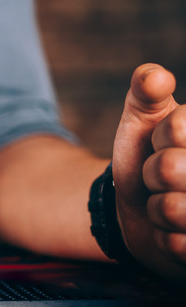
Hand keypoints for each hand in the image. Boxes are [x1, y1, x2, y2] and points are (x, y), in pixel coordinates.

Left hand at [112, 63, 185, 279]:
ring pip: (173, 208)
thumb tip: (154, 76)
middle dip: (155, 172)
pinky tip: (174, 233)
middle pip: (171, 168)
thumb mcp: (144, 118)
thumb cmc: (147, 155)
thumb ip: (146, 91)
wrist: (142, 207)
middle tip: (162, 175)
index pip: (177, 129)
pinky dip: (163, 238)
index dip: (162, 136)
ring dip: (157, 208)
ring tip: (168, 204)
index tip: (165, 141)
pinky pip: (176, 245)